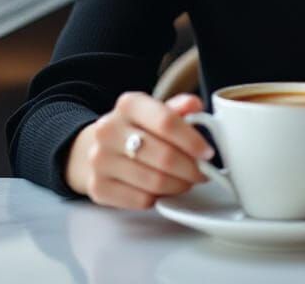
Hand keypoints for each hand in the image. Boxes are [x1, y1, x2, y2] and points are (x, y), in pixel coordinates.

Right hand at [65, 92, 212, 208]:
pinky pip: (141, 200)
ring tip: (186, 180)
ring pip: (155, 182)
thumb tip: (196, 105)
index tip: (208, 153)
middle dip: (191, 169)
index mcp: (128, 104)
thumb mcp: (155, 110)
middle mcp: (109, 130)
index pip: (166, 122)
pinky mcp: (98, 188)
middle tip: (203, 173)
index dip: (192, 140)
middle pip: (164, 156)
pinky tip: (164, 189)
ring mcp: (100, 160)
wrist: (97, 146)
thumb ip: (178, 108)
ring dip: (179, 185)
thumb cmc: (136, 128)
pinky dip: (159, 198)